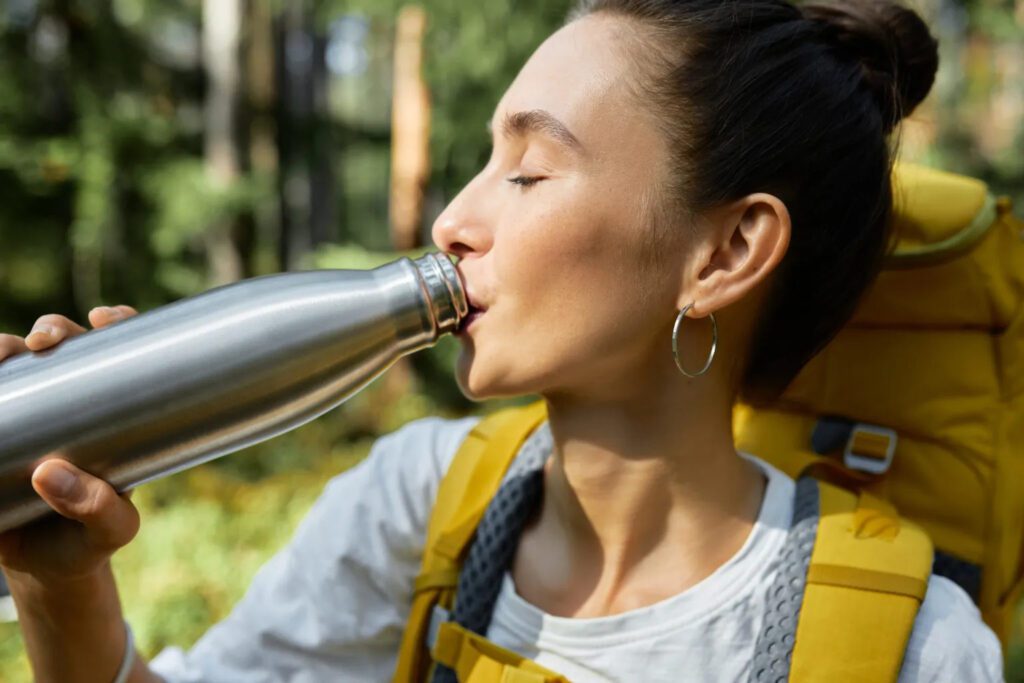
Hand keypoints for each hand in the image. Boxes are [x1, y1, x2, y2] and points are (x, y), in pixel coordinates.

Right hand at [0, 305, 142, 583]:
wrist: (41, 568)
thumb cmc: (87, 541)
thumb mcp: (110, 531)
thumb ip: (96, 508)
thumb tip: (51, 473)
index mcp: (116, 414)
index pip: (123, 355)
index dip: (116, 324)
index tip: (103, 318)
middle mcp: (72, 403)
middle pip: (63, 346)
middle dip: (54, 328)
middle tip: (46, 339)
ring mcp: (30, 412)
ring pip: (15, 360)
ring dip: (4, 345)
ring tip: (2, 354)